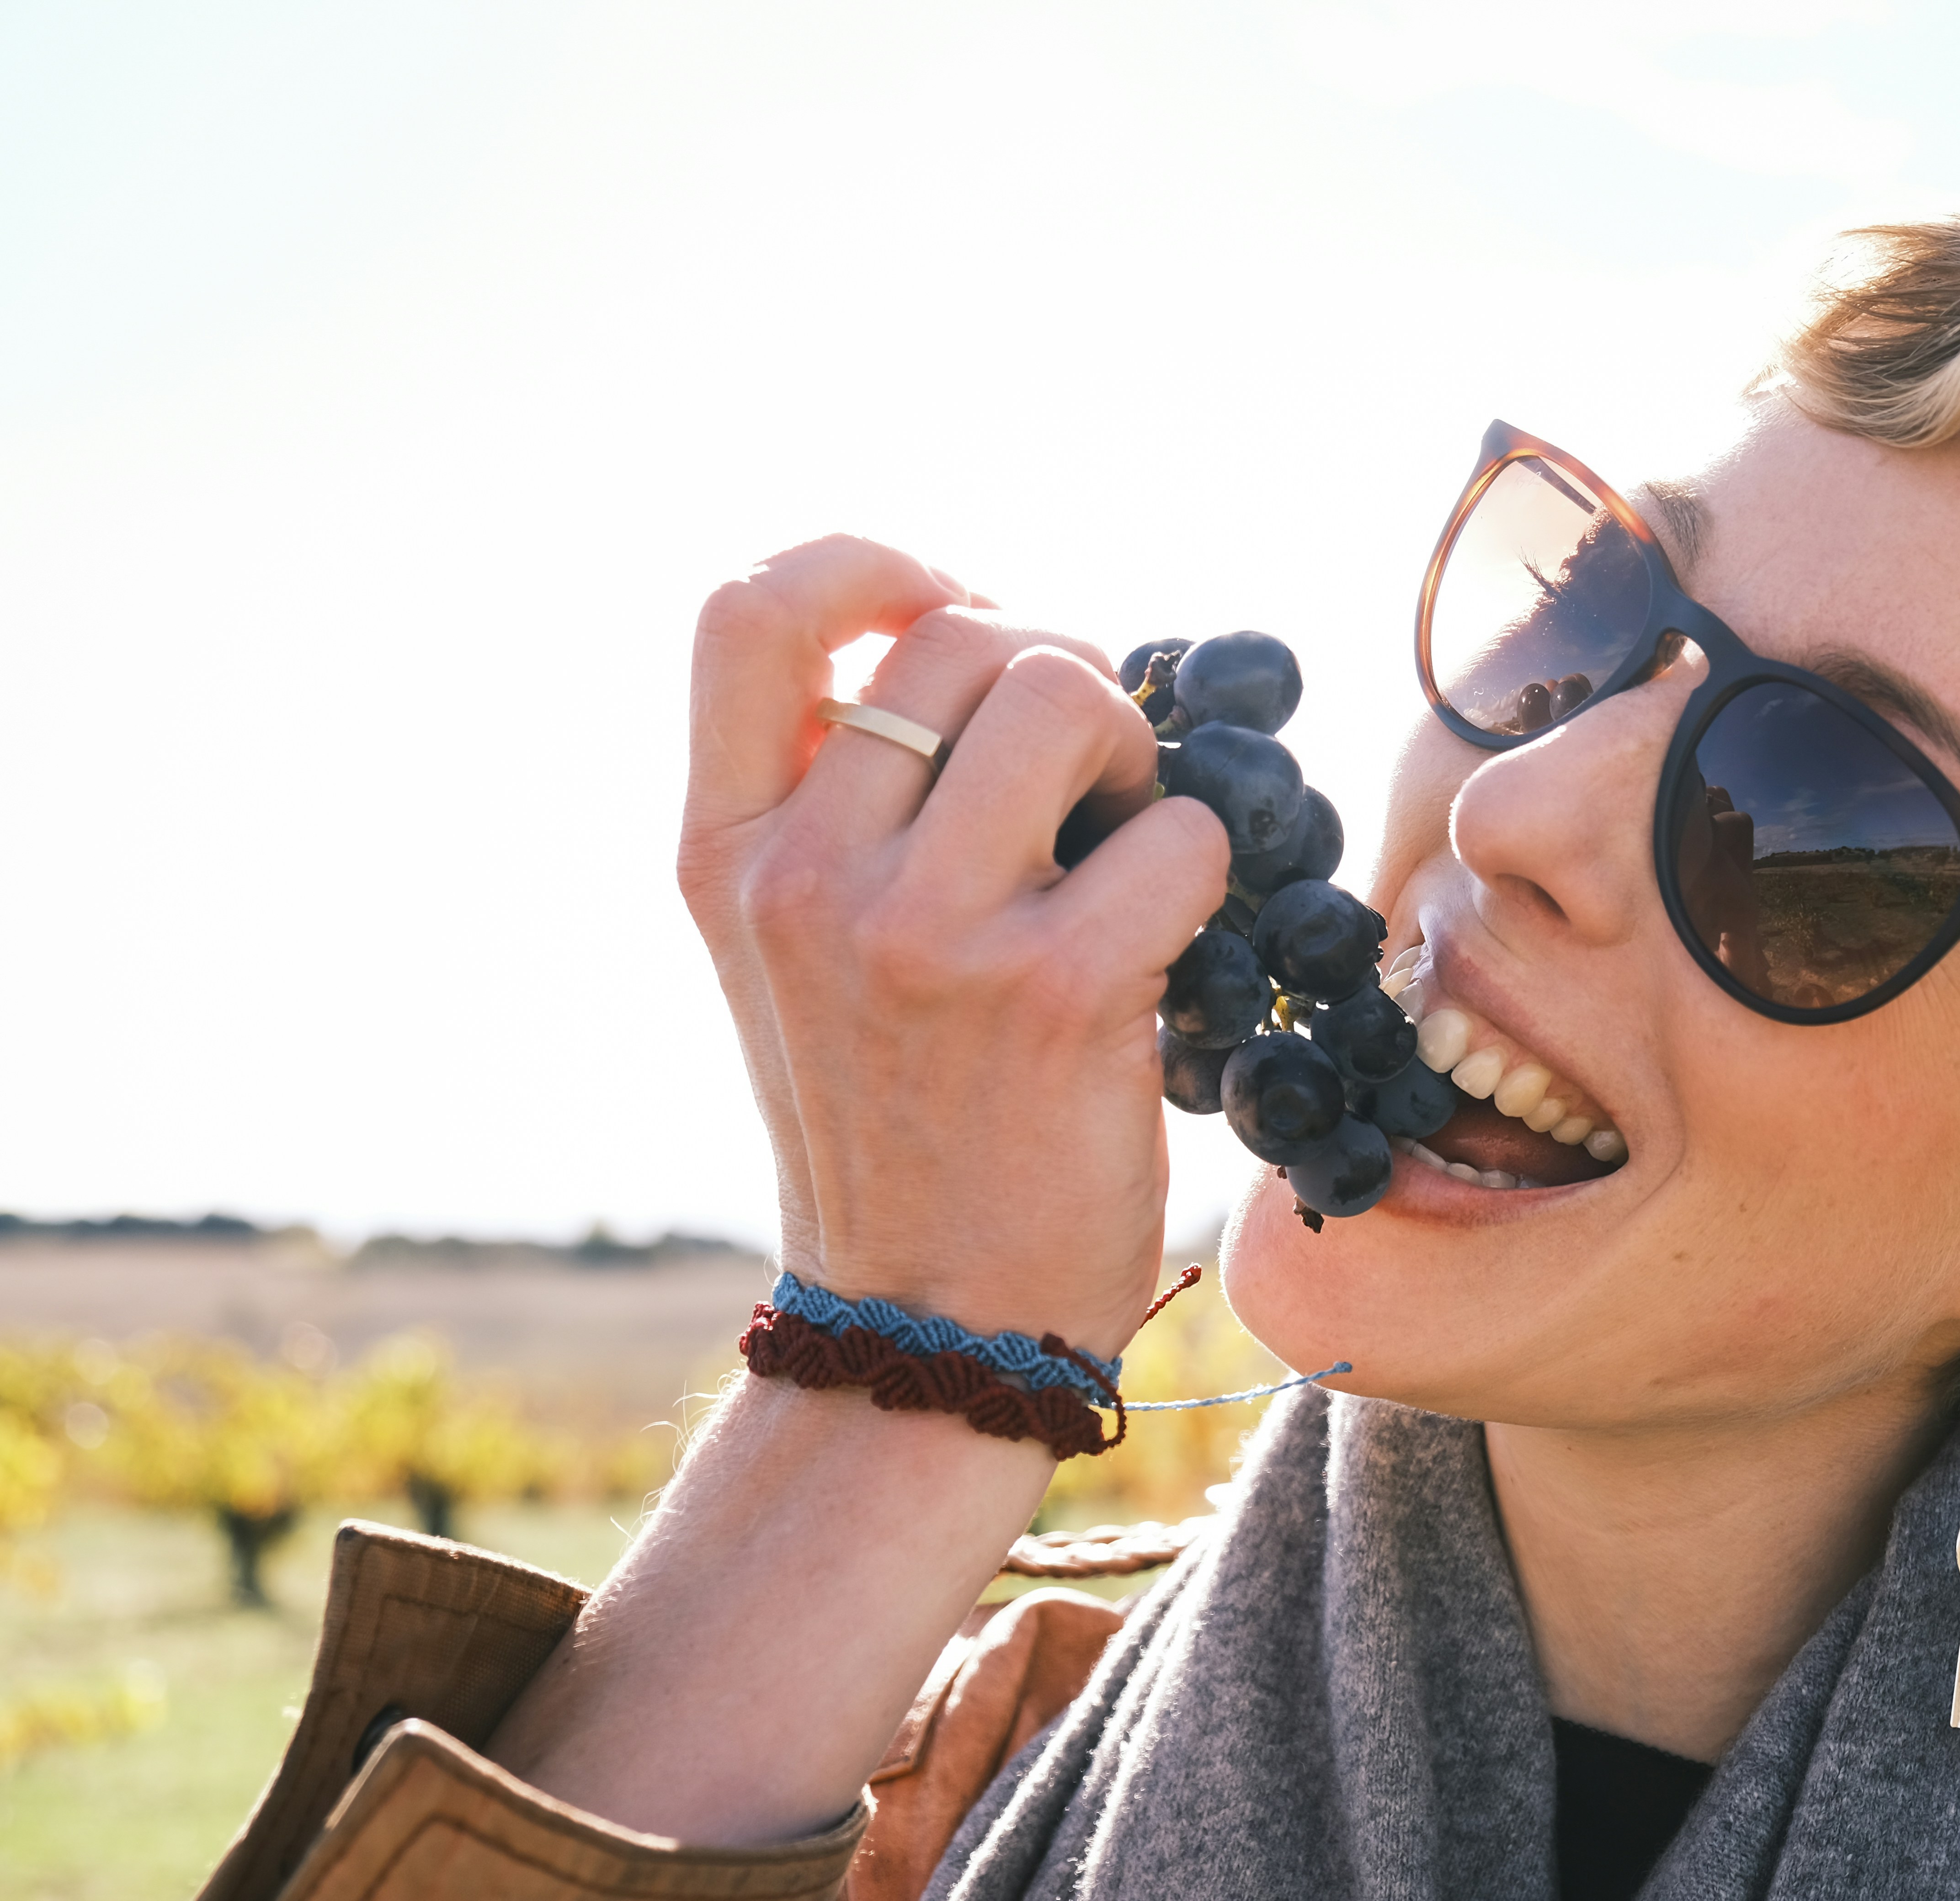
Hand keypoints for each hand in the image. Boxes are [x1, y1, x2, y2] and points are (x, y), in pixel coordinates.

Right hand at [676, 535, 1228, 1356]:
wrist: (933, 1323)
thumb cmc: (896, 1121)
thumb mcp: (796, 957)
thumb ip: (837, 808)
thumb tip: (968, 645)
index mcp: (727, 855)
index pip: (751, 612)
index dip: (869, 564)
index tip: (948, 603)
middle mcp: (807, 879)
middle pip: (956, 633)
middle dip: (1055, 671)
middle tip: (1086, 769)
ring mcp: (926, 935)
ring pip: (1065, 694)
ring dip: (1135, 745)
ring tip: (1129, 833)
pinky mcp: (1057, 992)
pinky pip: (1180, 833)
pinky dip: (1211, 865)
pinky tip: (1176, 938)